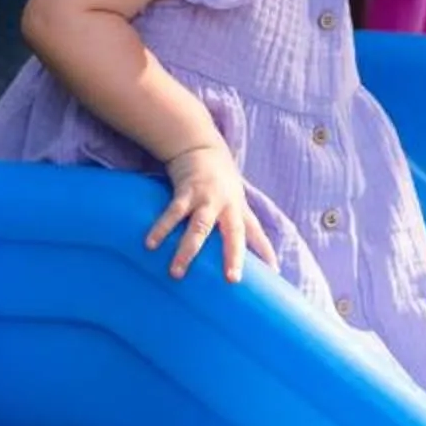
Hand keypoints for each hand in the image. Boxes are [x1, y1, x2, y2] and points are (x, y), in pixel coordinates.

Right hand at [147, 142, 276, 284]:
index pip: (256, 233)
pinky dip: (161, 228)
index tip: (274, 271)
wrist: (201, 146)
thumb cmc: (219, 181)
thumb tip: (243, 253)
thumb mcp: (234, 199)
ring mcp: (206, 199)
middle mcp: (227, 206)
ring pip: (199, 228)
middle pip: (234, 233)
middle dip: (233, 256)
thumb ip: (238, 223)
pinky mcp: (186, 192)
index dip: (265, 251)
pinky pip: (173, 213)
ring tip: (176, 272)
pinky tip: (151, 243)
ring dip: (187, 250)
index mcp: (239, 210)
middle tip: (232, 279)